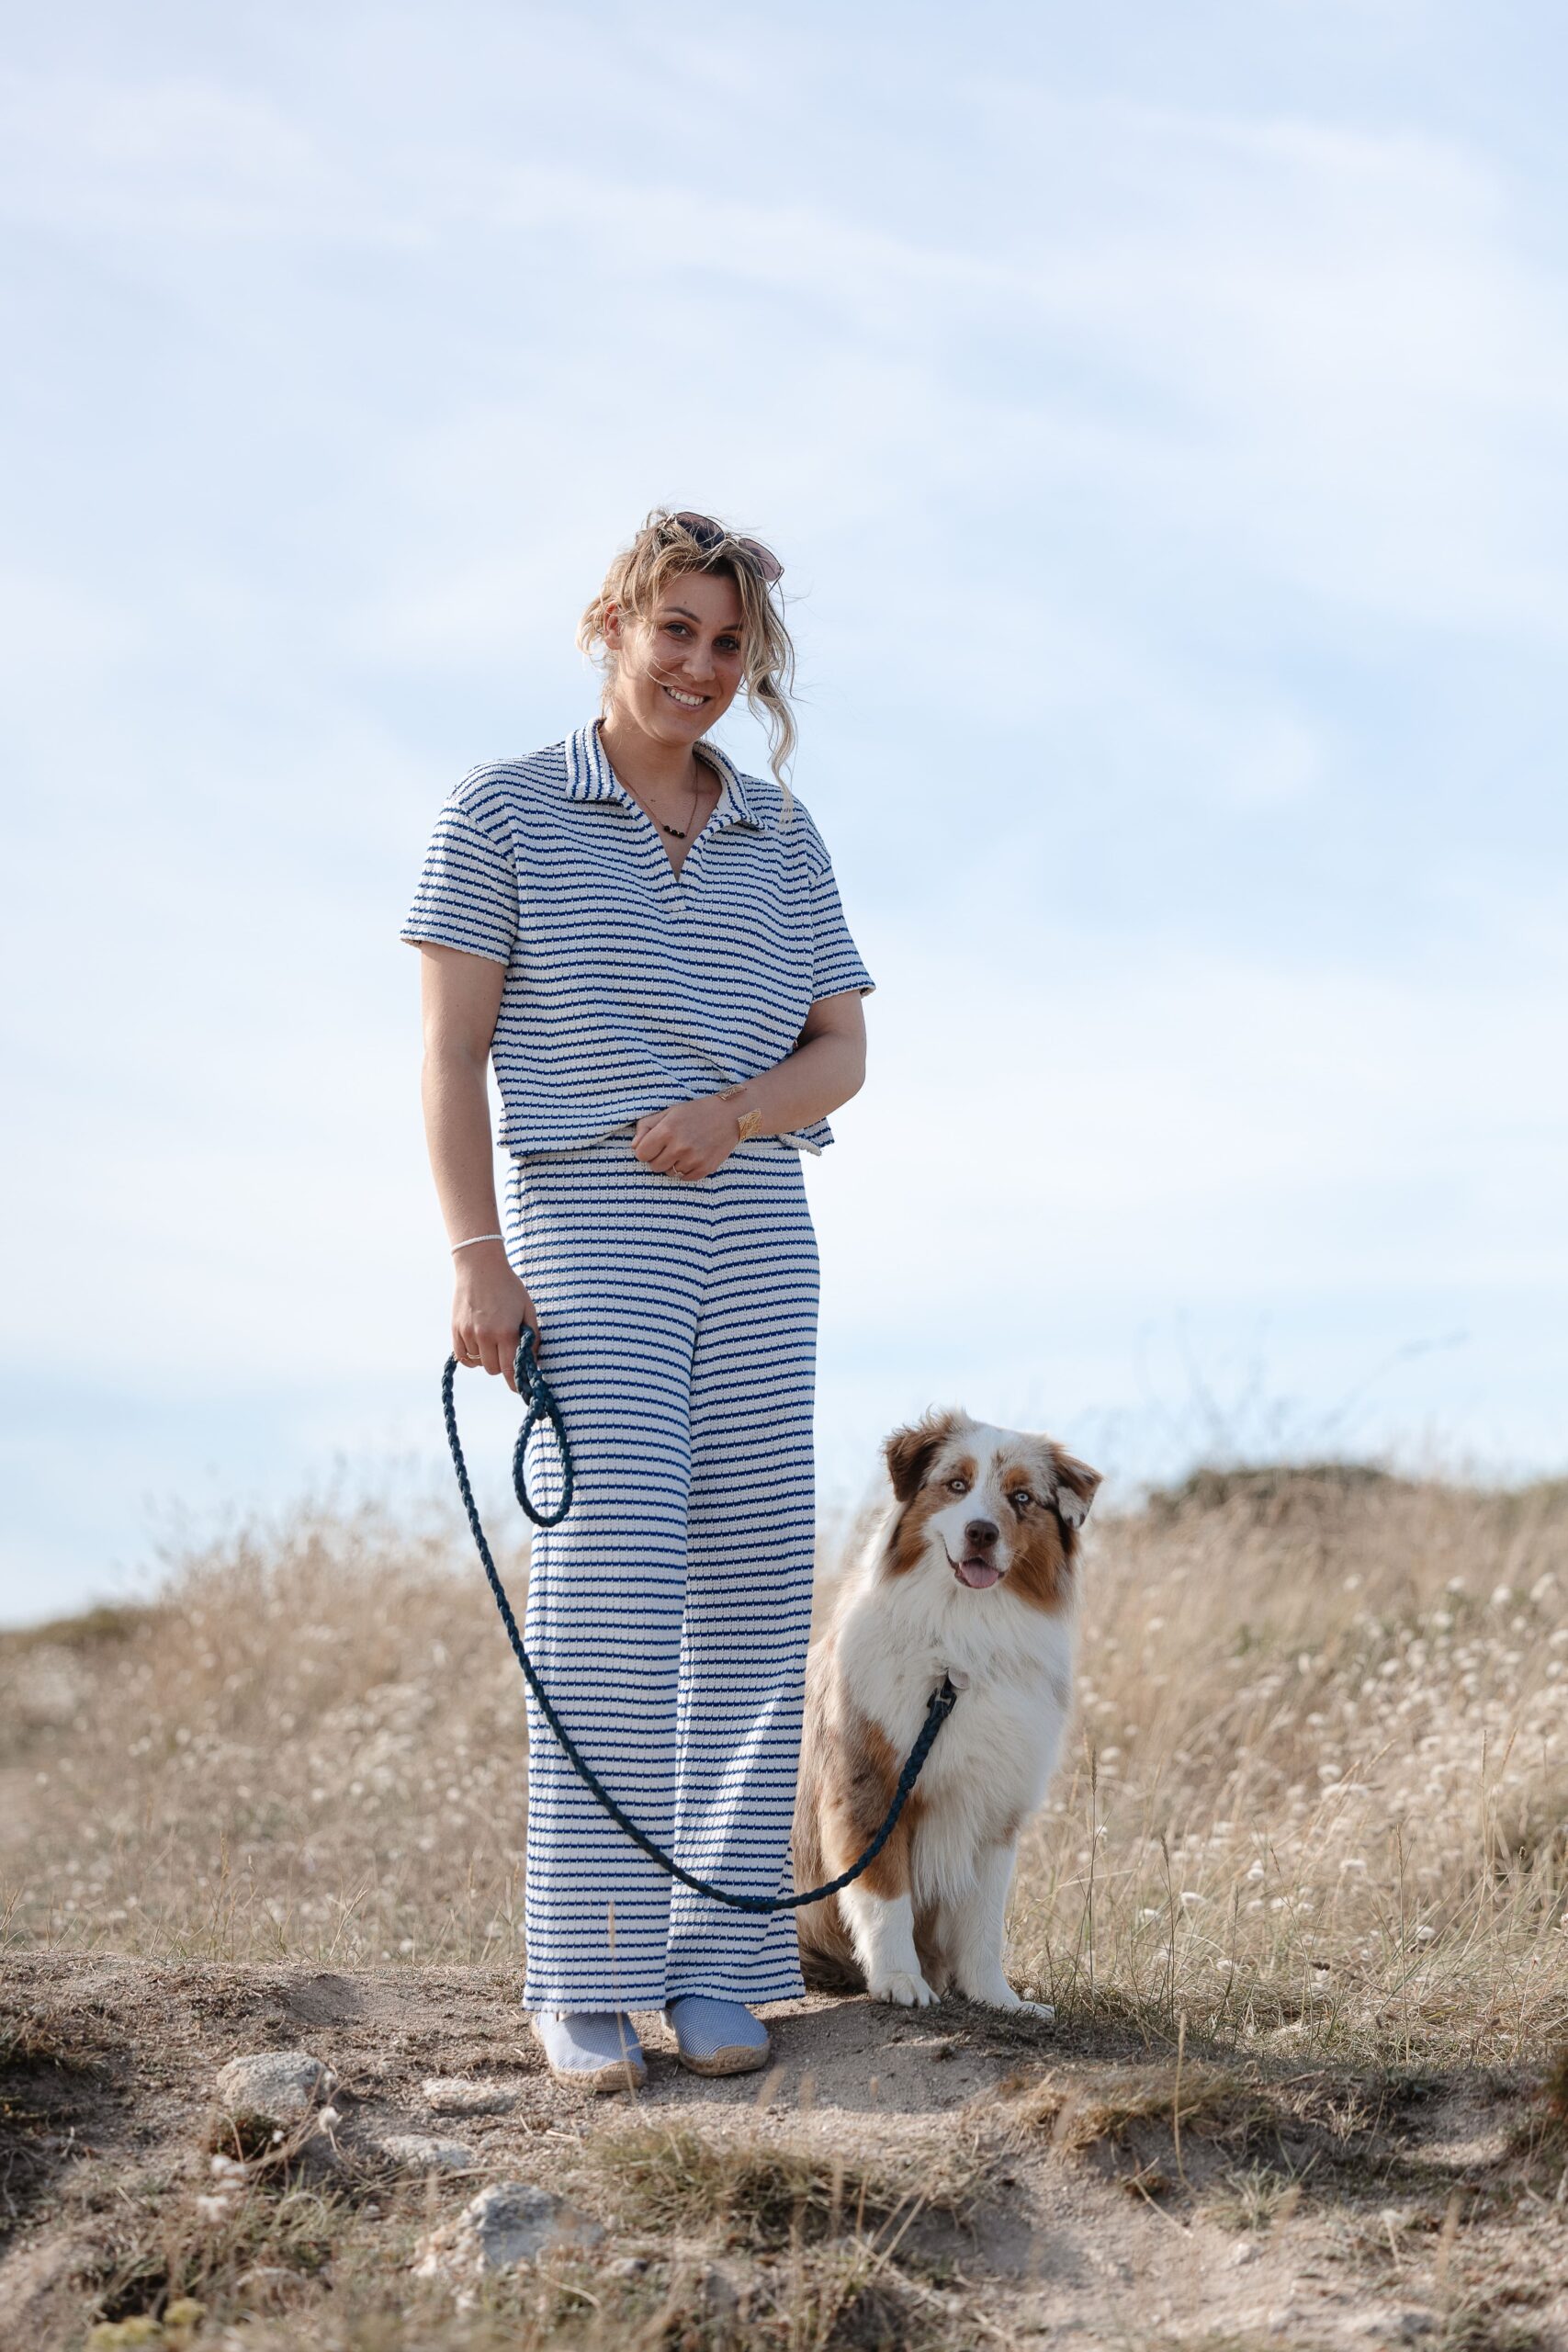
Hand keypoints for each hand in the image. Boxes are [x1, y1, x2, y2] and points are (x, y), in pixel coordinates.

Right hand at [452, 1241, 540, 1393]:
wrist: (479, 1266)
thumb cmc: (509, 1287)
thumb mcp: (528, 1309)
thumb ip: (532, 1337)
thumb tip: (533, 1361)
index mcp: (506, 1331)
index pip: (510, 1369)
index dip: (515, 1383)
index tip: (519, 1390)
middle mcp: (484, 1336)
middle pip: (493, 1370)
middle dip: (502, 1366)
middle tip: (507, 1353)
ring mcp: (467, 1333)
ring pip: (478, 1363)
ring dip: (487, 1358)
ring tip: (493, 1340)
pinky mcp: (455, 1330)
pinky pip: (462, 1357)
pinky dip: (471, 1357)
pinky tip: (479, 1345)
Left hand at [632, 1095, 743, 1179]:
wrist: (729, 1116)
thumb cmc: (695, 1112)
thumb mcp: (668, 1112)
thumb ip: (646, 1127)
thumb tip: (633, 1147)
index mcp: (667, 1130)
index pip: (640, 1154)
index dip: (645, 1149)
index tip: (654, 1144)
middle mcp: (679, 1147)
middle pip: (654, 1166)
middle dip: (658, 1158)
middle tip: (670, 1146)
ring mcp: (693, 1159)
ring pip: (669, 1173)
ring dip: (672, 1164)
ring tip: (683, 1150)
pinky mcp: (705, 1168)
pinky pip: (685, 1178)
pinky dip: (685, 1170)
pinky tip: (693, 1156)